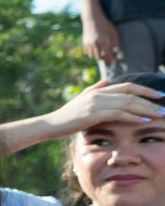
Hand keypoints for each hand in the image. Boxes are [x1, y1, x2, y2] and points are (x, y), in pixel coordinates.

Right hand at [47, 76, 162, 134]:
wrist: (51, 124)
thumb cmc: (66, 116)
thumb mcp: (81, 100)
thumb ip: (95, 89)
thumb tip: (106, 81)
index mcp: (99, 90)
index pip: (127, 86)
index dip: (145, 90)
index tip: (158, 96)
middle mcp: (100, 94)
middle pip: (131, 94)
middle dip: (150, 101)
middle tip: (164, 108)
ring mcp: (97, 103)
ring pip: (128, 103)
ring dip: (146, 109)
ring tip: (159, 115)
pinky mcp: (95, 114)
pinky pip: (119, 114)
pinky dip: (133, 117)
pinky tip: (143, 121)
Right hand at [83, 14, 122, 64]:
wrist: (92, 20)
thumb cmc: (105, 25)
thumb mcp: (113, 32)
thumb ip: (116, 42)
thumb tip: (116, 52)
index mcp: (103, 42)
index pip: (107, 55)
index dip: (111, 59)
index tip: (114, 60)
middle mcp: (95, 44)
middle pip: (100, 58)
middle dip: (105, 59)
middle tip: (109, 58)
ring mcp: (88, 45)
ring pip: (93, 56)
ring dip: (98, 57)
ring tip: (103, 55)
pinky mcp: (84, 44)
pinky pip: (88, 53)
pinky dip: (92, 54)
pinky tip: (96, 50)